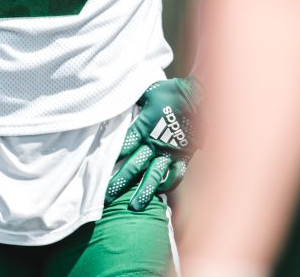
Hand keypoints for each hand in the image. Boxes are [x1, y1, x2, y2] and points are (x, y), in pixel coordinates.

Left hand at [105, 77, 201, 210]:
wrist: (201, 97)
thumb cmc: (172, 91)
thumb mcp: (147, 91)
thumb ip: (132, 101)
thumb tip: (116, 98)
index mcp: (144, 127)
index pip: (124, 144)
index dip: (112, 157)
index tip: (98, 170)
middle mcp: (156, 143)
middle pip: (134, 165)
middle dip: (120, 182)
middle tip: (106, 197)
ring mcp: (170, 152)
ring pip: (154, 175)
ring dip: (143, 191)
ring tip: (134, 207)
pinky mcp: (184, 156)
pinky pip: (176, 174)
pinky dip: (169, 184)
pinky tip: (161, 193)